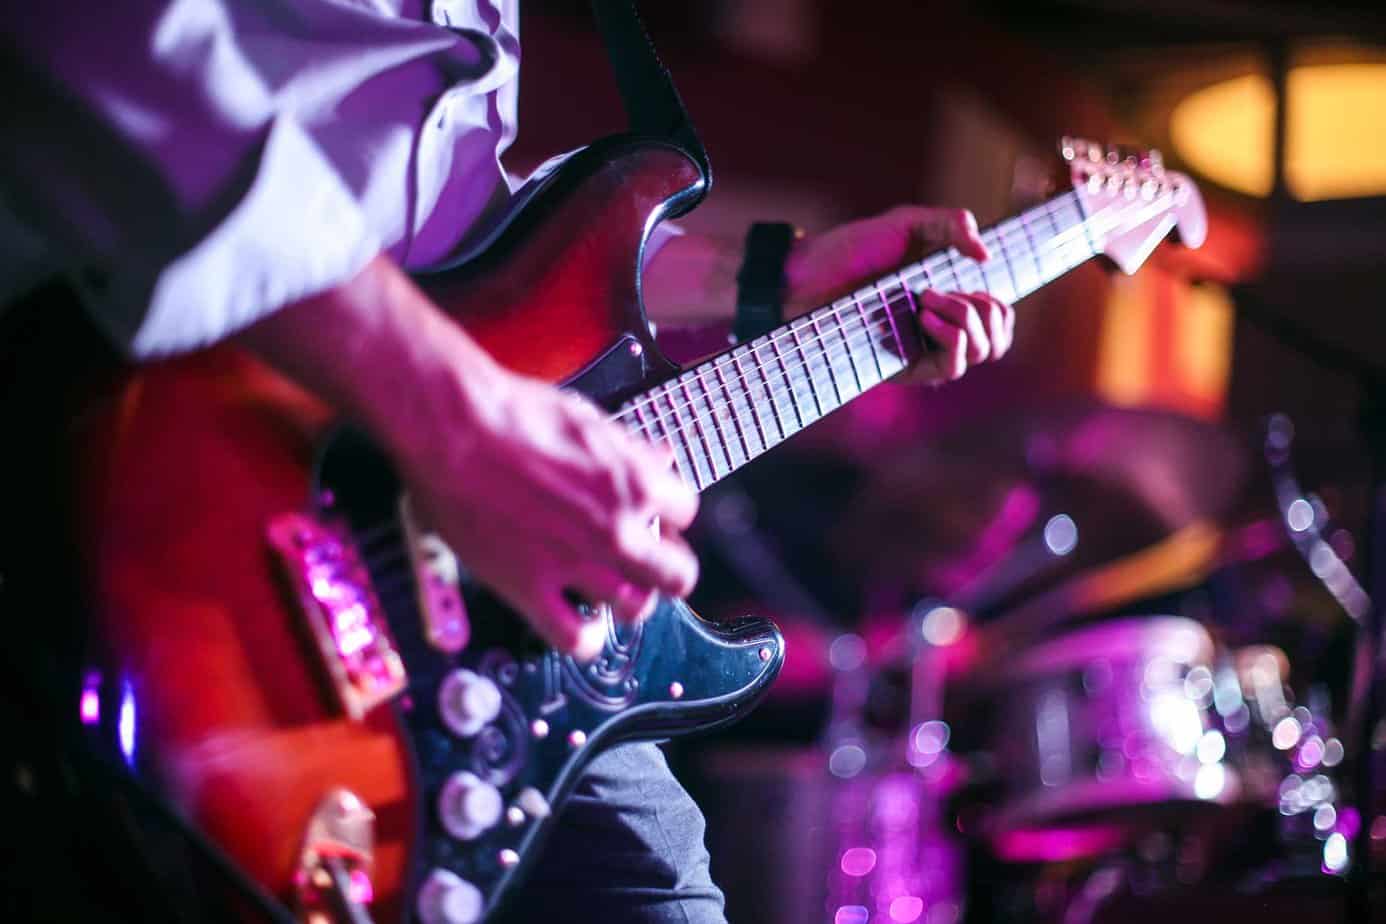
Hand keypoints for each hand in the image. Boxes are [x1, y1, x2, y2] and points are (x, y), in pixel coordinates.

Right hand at [398, 370, 699, 660]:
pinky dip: (585, 638)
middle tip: (647, 561)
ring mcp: (576, 563)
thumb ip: (630, 452)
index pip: (686, 513)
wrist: (452, 425)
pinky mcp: (531, 587)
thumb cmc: (512, 413)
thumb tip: (661, 460)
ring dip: (627, 600)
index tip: (652, 514)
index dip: (668, 514)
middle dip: (667, 568)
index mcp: (635, 482)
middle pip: (677, 575)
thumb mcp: (588, 419)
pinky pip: (578, 640)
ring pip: (635, 609)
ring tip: (609, 588)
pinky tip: (577, 621)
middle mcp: (615, 529)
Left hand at [783, 206, 1015, 383]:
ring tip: (925, 298)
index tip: (975, 279)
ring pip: (980, 353)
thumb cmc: (852, 250)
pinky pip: (950, 368)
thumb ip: (951, 224)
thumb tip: (986, 255)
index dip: (1000, 305)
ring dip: (965, 318)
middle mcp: (939, 332)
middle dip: (986, 309)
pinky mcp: (904, 367)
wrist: (809, 276)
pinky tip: (924, 316)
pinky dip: (952, 338)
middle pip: (998, 342)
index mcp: (947, 302)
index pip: (998, 321)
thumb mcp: (906, 223)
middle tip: (943, 288)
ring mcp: (923, 351)